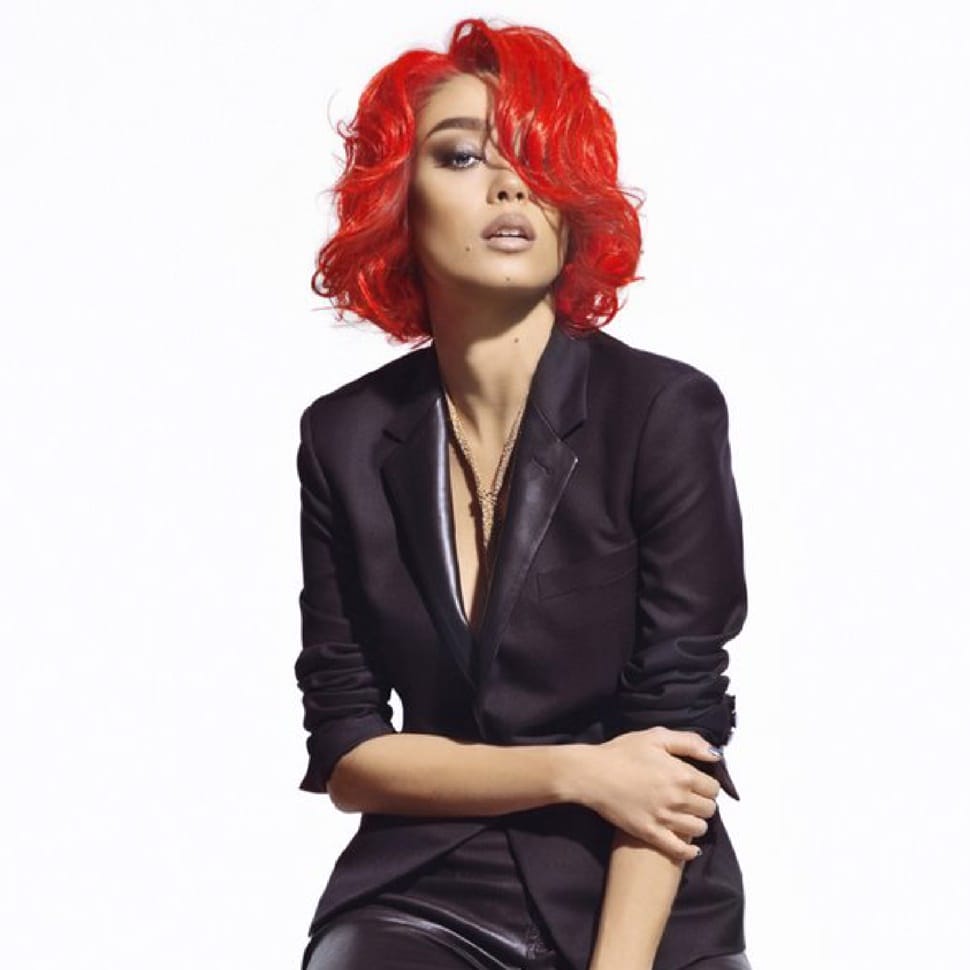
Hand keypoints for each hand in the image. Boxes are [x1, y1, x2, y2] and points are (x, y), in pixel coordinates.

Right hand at [581, 727, 722, 860]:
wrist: (592, 774)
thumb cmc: (622, 753)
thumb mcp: (655, 737)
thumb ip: (689, 742)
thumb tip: (715, 755)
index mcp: (682, 774)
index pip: (713, 787)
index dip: (708, 784)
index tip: (698, 783)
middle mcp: (678, 799)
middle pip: (709, 809)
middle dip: (703, 803)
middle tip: (691, 798)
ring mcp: (664, 819)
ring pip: (698, 828)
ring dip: (696, 822)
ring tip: (685, 815)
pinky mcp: (651, 834)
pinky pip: (680, 850)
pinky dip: (689, 850)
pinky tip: (688, 845)